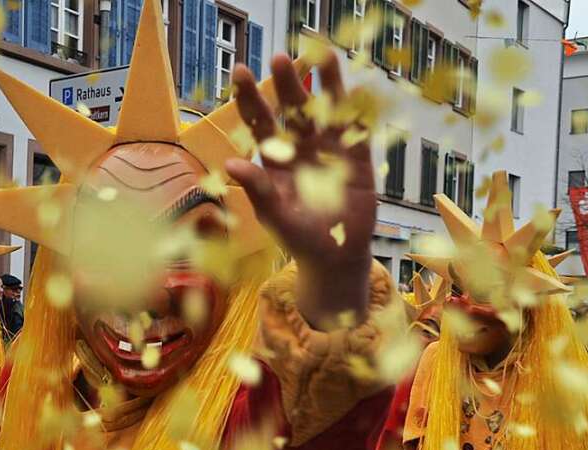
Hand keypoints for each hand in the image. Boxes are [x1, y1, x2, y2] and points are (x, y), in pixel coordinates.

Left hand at [225, 52, 375, 328]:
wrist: (335, 256)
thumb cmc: (299, 238)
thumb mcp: (275, 215)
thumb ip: (257, 189)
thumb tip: (229, 164)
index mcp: (276, 159)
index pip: (260, 122)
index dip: (250, 98)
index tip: (241, 73)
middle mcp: (301, 148)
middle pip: (292, 109)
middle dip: (286, 84)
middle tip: (279, 59)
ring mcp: (330, 150)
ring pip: (326, 110)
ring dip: (324, 84)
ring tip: (319, 54)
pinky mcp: (357, 159)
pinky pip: (356, 130)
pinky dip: (356, 110)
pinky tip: (355, 87)